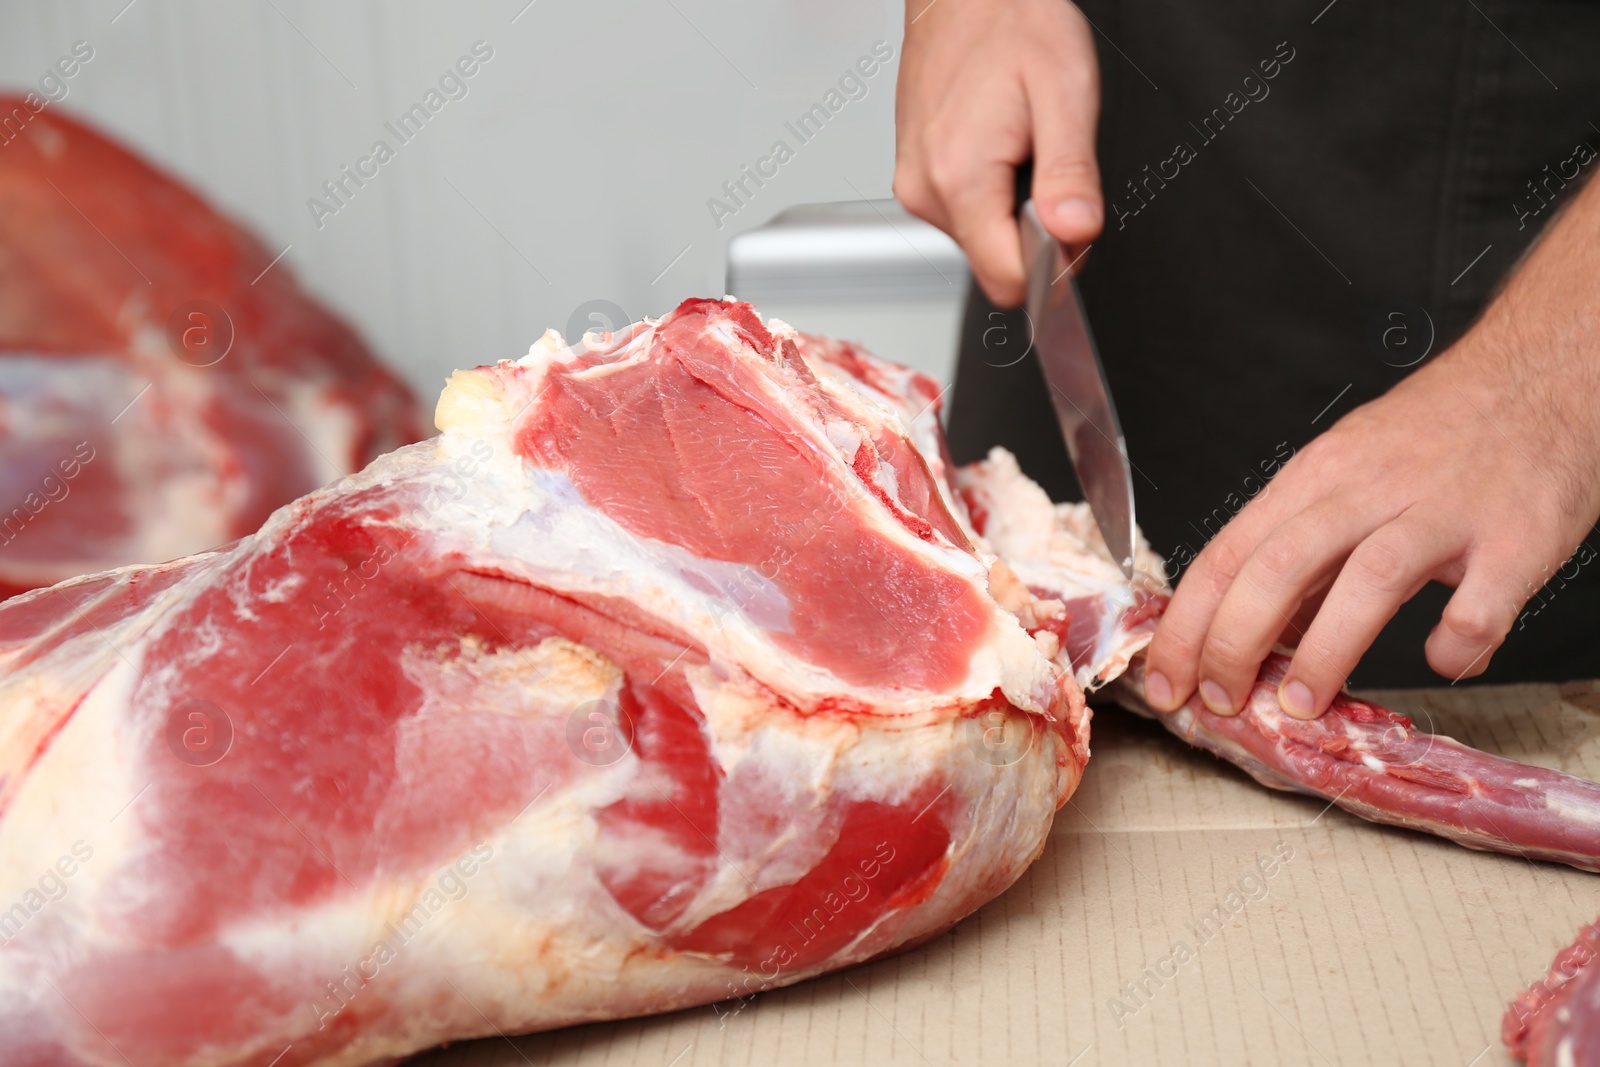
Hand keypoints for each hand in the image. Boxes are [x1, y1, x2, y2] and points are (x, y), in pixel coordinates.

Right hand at [894, 0, 1102, 305]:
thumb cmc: (1014, 24)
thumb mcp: (1065, 92)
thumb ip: (1070, 173)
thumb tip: (1075, 234)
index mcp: (960, 178)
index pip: (1008, 280)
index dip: (1054, 266)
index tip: (1073, 224)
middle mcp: (926, 191)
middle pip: (995, 264)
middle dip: (1036, 235)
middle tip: (1052, 166)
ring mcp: (915, 185)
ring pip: (981, 240)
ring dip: (1012, 209)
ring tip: (1021, 143)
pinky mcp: (916, 176)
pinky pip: (965, 213)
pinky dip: (992, 192)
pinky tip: (1000, 143)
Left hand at [1143, 176, 1599, 718]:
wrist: (1542, 376)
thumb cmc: (1438, 435)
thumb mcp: (1347, 473)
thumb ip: (1303, 551)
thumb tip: (1257, 633)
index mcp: (1315, 477)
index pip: (1227, 554)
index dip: (1187, 626)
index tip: (1167, 681)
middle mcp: (1369, 489)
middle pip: (1277, 566)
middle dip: (1233, 643)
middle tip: (1221, 702)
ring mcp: (1444, 512)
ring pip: (1365, 582)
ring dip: (1324, 653)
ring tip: (1301, 706)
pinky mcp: (1516, 538)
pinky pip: (1479, 604)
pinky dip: (1455, 642)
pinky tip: (1443, 661)